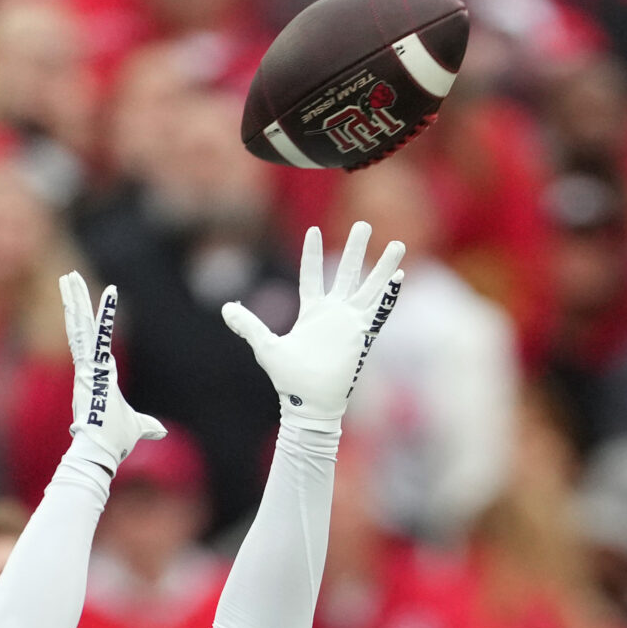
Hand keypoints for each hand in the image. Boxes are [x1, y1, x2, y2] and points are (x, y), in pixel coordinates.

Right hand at [59, 273, 166, 477]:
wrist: (101, 450)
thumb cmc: (114, 439)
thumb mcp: (136, 426)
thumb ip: (147, 425)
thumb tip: (159, 430)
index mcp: (98, 375)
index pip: (96, 341)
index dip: (96, 321)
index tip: (94, 302)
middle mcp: (87, 368)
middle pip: (81, 328)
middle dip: (75, 301)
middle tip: (69, 276)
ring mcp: (85, 367)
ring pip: (80, 327)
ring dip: (74, 300)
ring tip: (68, 276)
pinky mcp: (86, 370)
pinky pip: (91, 337)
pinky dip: (93, 318)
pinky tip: (86, 297)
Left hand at [221, 222, 405, 423]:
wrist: (310, 402)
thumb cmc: (289, 379)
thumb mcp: (266, 346)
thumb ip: (249, 325)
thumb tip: (225, 309)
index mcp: (312, 312)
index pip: (312, 275)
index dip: (312, 254)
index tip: (313, 230)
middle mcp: (334, 313)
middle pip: (346, 272)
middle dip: (355, 249)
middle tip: (363, 224)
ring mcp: (350, 322)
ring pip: (368, 286)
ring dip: (381, 266)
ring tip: (396, 244)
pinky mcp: (361, 334)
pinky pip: (379, 310)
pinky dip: (390, 295)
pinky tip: (401, 276)